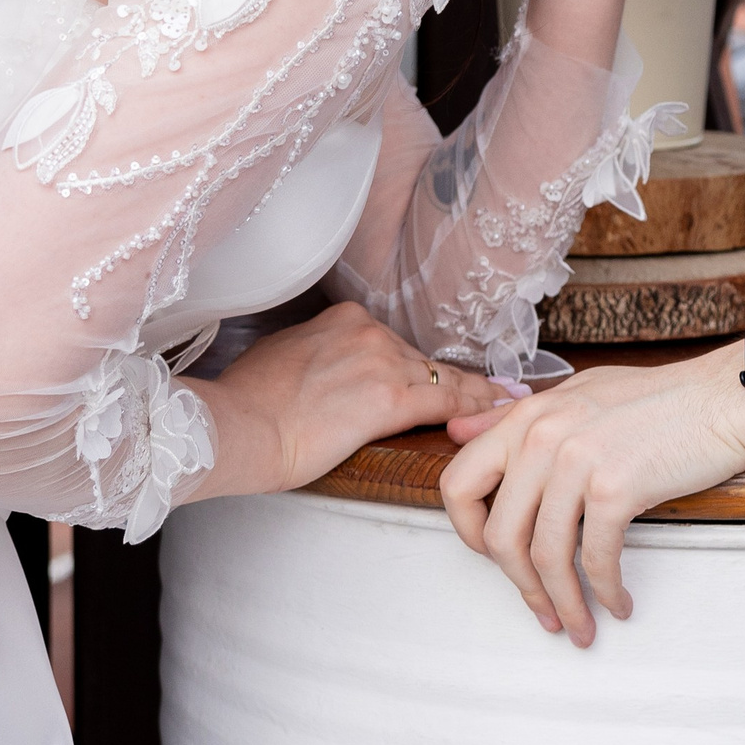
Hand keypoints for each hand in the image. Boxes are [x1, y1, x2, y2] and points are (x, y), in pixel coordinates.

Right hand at [196, 303, 498, 499]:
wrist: (237, 425)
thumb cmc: (246, 403)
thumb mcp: (282, 356)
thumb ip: (318, 355)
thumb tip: (328, 367)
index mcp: (342, 319)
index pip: (394, 345)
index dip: (418, 366)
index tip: (438, 372)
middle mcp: (367, 331)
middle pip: (420, 363)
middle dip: (446, 384)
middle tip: (491, 391)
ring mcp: (382, 362)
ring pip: (441, 380)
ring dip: (474, 395)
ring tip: (507, 400)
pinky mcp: (390, 399)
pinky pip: (448, 402)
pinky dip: (478, 406)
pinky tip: (500, 409)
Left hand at [439, 344, 744, 642]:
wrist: (722, 398)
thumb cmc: (658, 399)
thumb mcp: (573, 395)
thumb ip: (514, 416)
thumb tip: (459, 429)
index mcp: (525, 417)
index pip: (458, 485)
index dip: (469, 534)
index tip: (495, 558)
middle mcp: (541, 437)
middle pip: (500, 535)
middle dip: (520, 586)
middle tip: (543, 608)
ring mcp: (576, 462)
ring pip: (546, 556)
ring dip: (564, 602)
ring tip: (580, 625)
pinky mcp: (615, 487)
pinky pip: (596, 558)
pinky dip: (606, 591)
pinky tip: (618, 602)